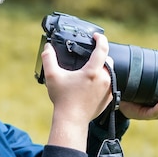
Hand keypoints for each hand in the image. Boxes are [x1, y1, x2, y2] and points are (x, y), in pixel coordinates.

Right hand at [42, 33, 113, 149]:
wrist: (71, 120)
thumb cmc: (63, 99)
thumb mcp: (52, 76)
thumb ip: (49, 58)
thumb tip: (48, 48)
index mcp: (93, 71)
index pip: (102, 49)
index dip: (101, 39)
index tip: (96, 36)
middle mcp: (104, 79)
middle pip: (107, 60)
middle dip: (100, 55)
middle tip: (90, 56)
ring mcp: (108, 89)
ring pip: (109, 72)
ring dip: (101, 68)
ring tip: (90, 70)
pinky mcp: (109, 98)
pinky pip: (109, 84)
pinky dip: (103, 81)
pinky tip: (92, 83)